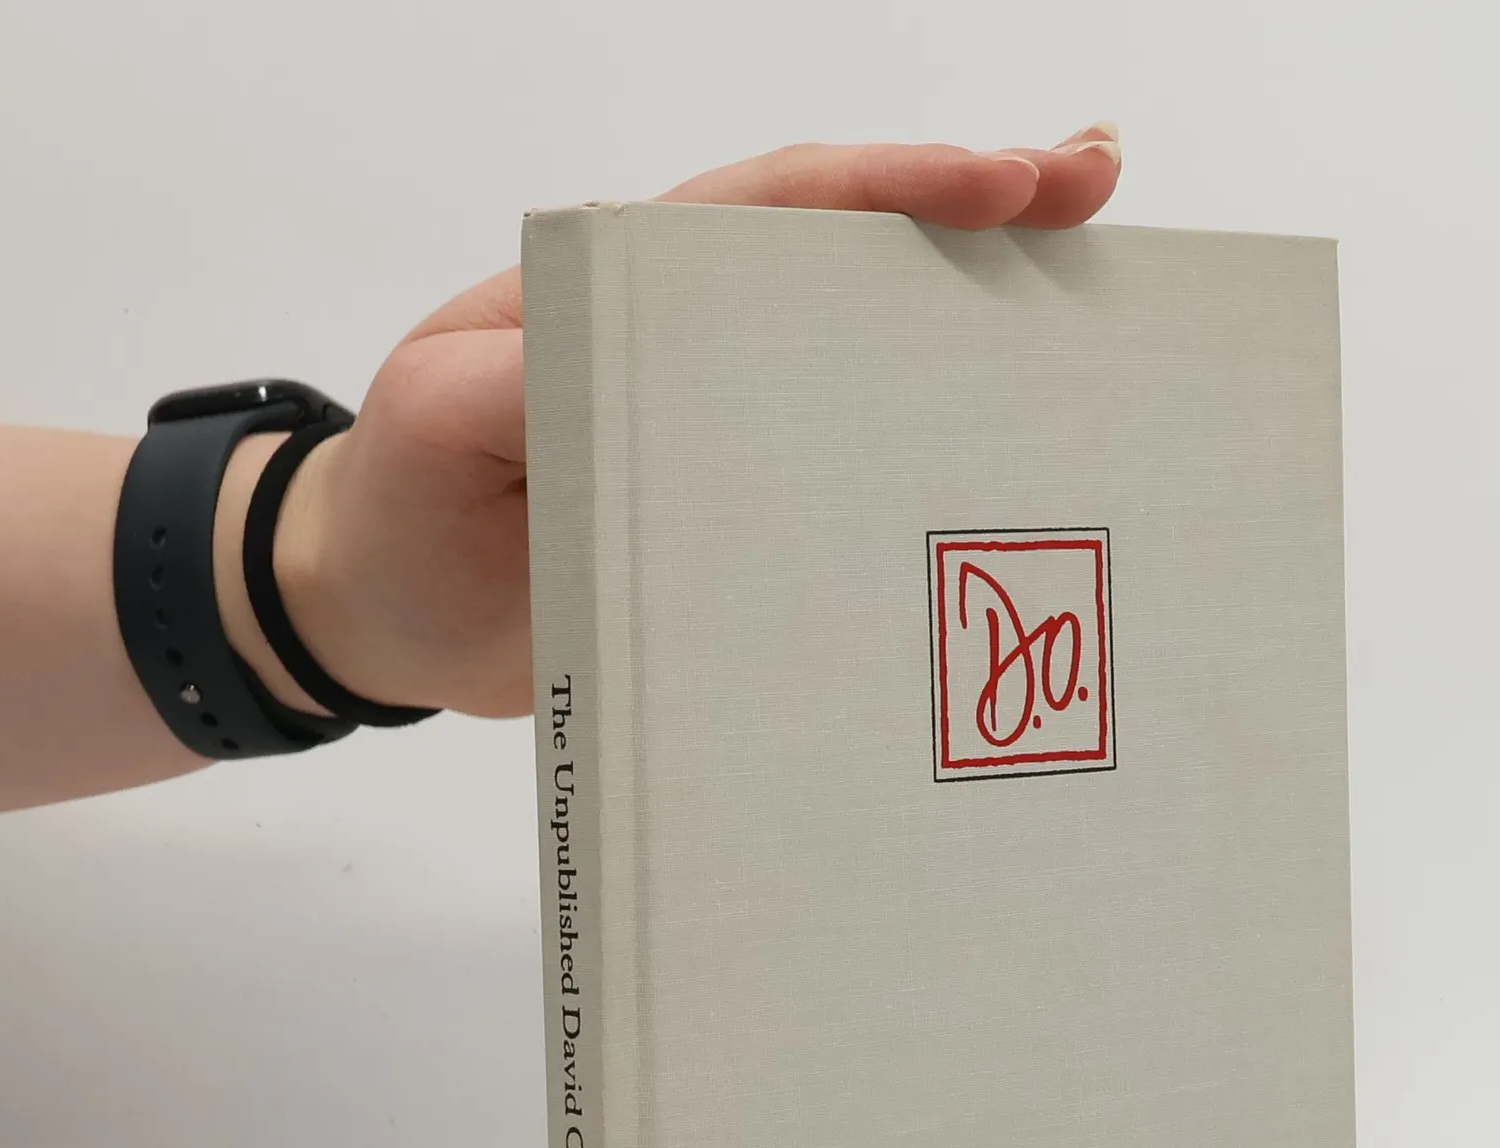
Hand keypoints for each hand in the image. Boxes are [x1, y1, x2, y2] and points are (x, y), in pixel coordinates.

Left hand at [263, 127, 1123, 720]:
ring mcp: (743, 430)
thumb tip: (638, 370)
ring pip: (881, 358)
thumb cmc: (410, 500)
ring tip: (1103, 291)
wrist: (396, 614)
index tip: (1004, 181)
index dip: (895, 188)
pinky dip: (947, 460)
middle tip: (1096, 189)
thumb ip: (525, 385)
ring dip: (988, 327)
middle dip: (984, 216)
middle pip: (861, 260)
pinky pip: (862, 476)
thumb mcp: (440, 424)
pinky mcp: (758, 518)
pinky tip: (1028, 458)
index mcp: (640, 290)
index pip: (781, 210)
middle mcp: (710, 346)